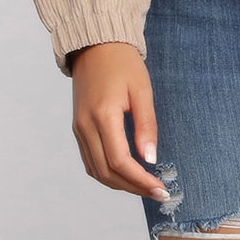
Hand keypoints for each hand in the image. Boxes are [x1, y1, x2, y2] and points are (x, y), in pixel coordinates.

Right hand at [69, 42, 167, 199]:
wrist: (95, 46)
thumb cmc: (123, 64)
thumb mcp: (142, 91)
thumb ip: (146, 125)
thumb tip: (150, 158)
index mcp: (103, 115)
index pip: (119, 161)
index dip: (140, 180)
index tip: (161, 189)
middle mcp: (85, 126)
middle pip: (106, 172)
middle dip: (133, 188)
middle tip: (158, 194)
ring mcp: (78, 128)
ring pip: (96, 171)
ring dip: (120, 185)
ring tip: (145, 188)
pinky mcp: (78, 128)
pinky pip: (90, 161)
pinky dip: (108, 174)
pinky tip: (127, 175)